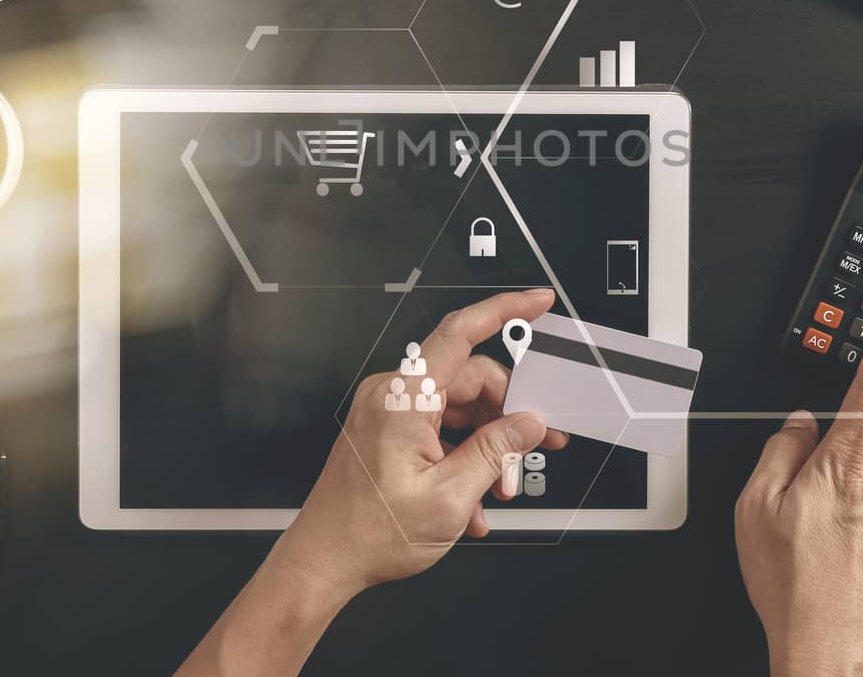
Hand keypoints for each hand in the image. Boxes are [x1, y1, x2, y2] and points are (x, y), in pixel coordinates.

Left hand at [179, 289, 567, 676]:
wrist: (325, 561)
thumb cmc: (367, 533)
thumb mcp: (448, 498)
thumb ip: (494, 452)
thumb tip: (528, 424)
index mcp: (405, 398)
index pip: (461, 332)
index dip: (505, 310)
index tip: (537, 302)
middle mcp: (394, 395)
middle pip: (471, 381)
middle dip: (507, 418)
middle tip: (532, 450)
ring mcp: (389, 412)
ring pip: (460, 409)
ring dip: (487, 447)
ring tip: (498, 490)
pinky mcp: (389, 431)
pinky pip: (440, 429)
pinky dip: (463, 458)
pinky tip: (474, 500)